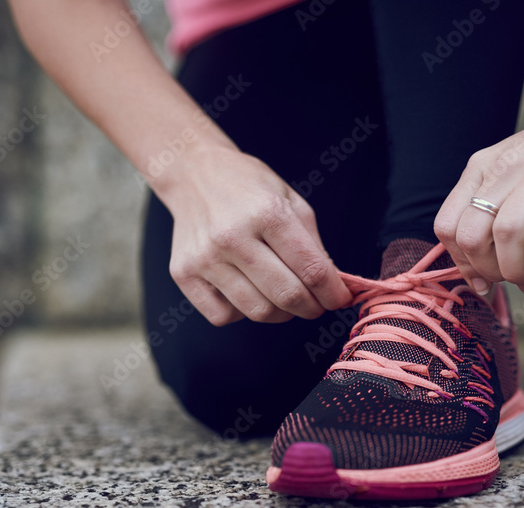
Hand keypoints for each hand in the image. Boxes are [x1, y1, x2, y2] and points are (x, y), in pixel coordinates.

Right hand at [159, 144, 351, 325]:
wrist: (194, 174)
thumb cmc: (247, 187)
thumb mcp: (290, 200)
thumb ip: (313, 245)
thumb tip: (330, 287)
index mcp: (267, 213)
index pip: (312, 270)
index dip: (333, 293)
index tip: (339, 300)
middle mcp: (233, 236)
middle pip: (287, 296)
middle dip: (311, 308)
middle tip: (315, 305)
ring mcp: (205, 258)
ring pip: (257, 312)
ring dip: (280, 314)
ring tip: (284, 300)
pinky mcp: (184, 274)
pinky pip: (223, 316)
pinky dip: (242, 313)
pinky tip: (247, 293)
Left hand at [434, 89, 523, 294]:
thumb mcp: (506, 173)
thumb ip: (488, 210)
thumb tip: (476, 269)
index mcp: (481, 170)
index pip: (447, 226)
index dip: (460, 263)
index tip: (482, 280)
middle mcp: (505, 169)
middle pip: (470, 235)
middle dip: (485, 271)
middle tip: (507, 281)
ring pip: (507, 231)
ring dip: (514, 268)